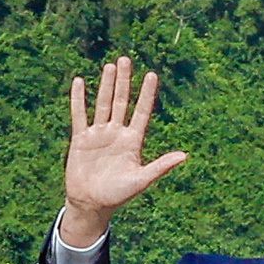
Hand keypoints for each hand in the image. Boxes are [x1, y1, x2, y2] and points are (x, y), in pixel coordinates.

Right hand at [54, 53, 188, 247]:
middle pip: (122, 102)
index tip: (152, 75)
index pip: (141, 112)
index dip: (146, 94)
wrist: (92, 203)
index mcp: (133, 142)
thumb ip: (160, 166)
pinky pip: (79, 115)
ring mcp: (99, 134)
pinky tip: (80, 82)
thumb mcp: (141, 180)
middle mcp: (117, 133)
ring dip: (106, 85)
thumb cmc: (118, 194)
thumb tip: (185, 156)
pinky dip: (78, 99)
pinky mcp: (81, 139)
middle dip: (124, 81)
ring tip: (110, 65)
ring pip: (103, 104)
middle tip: (126, 59)